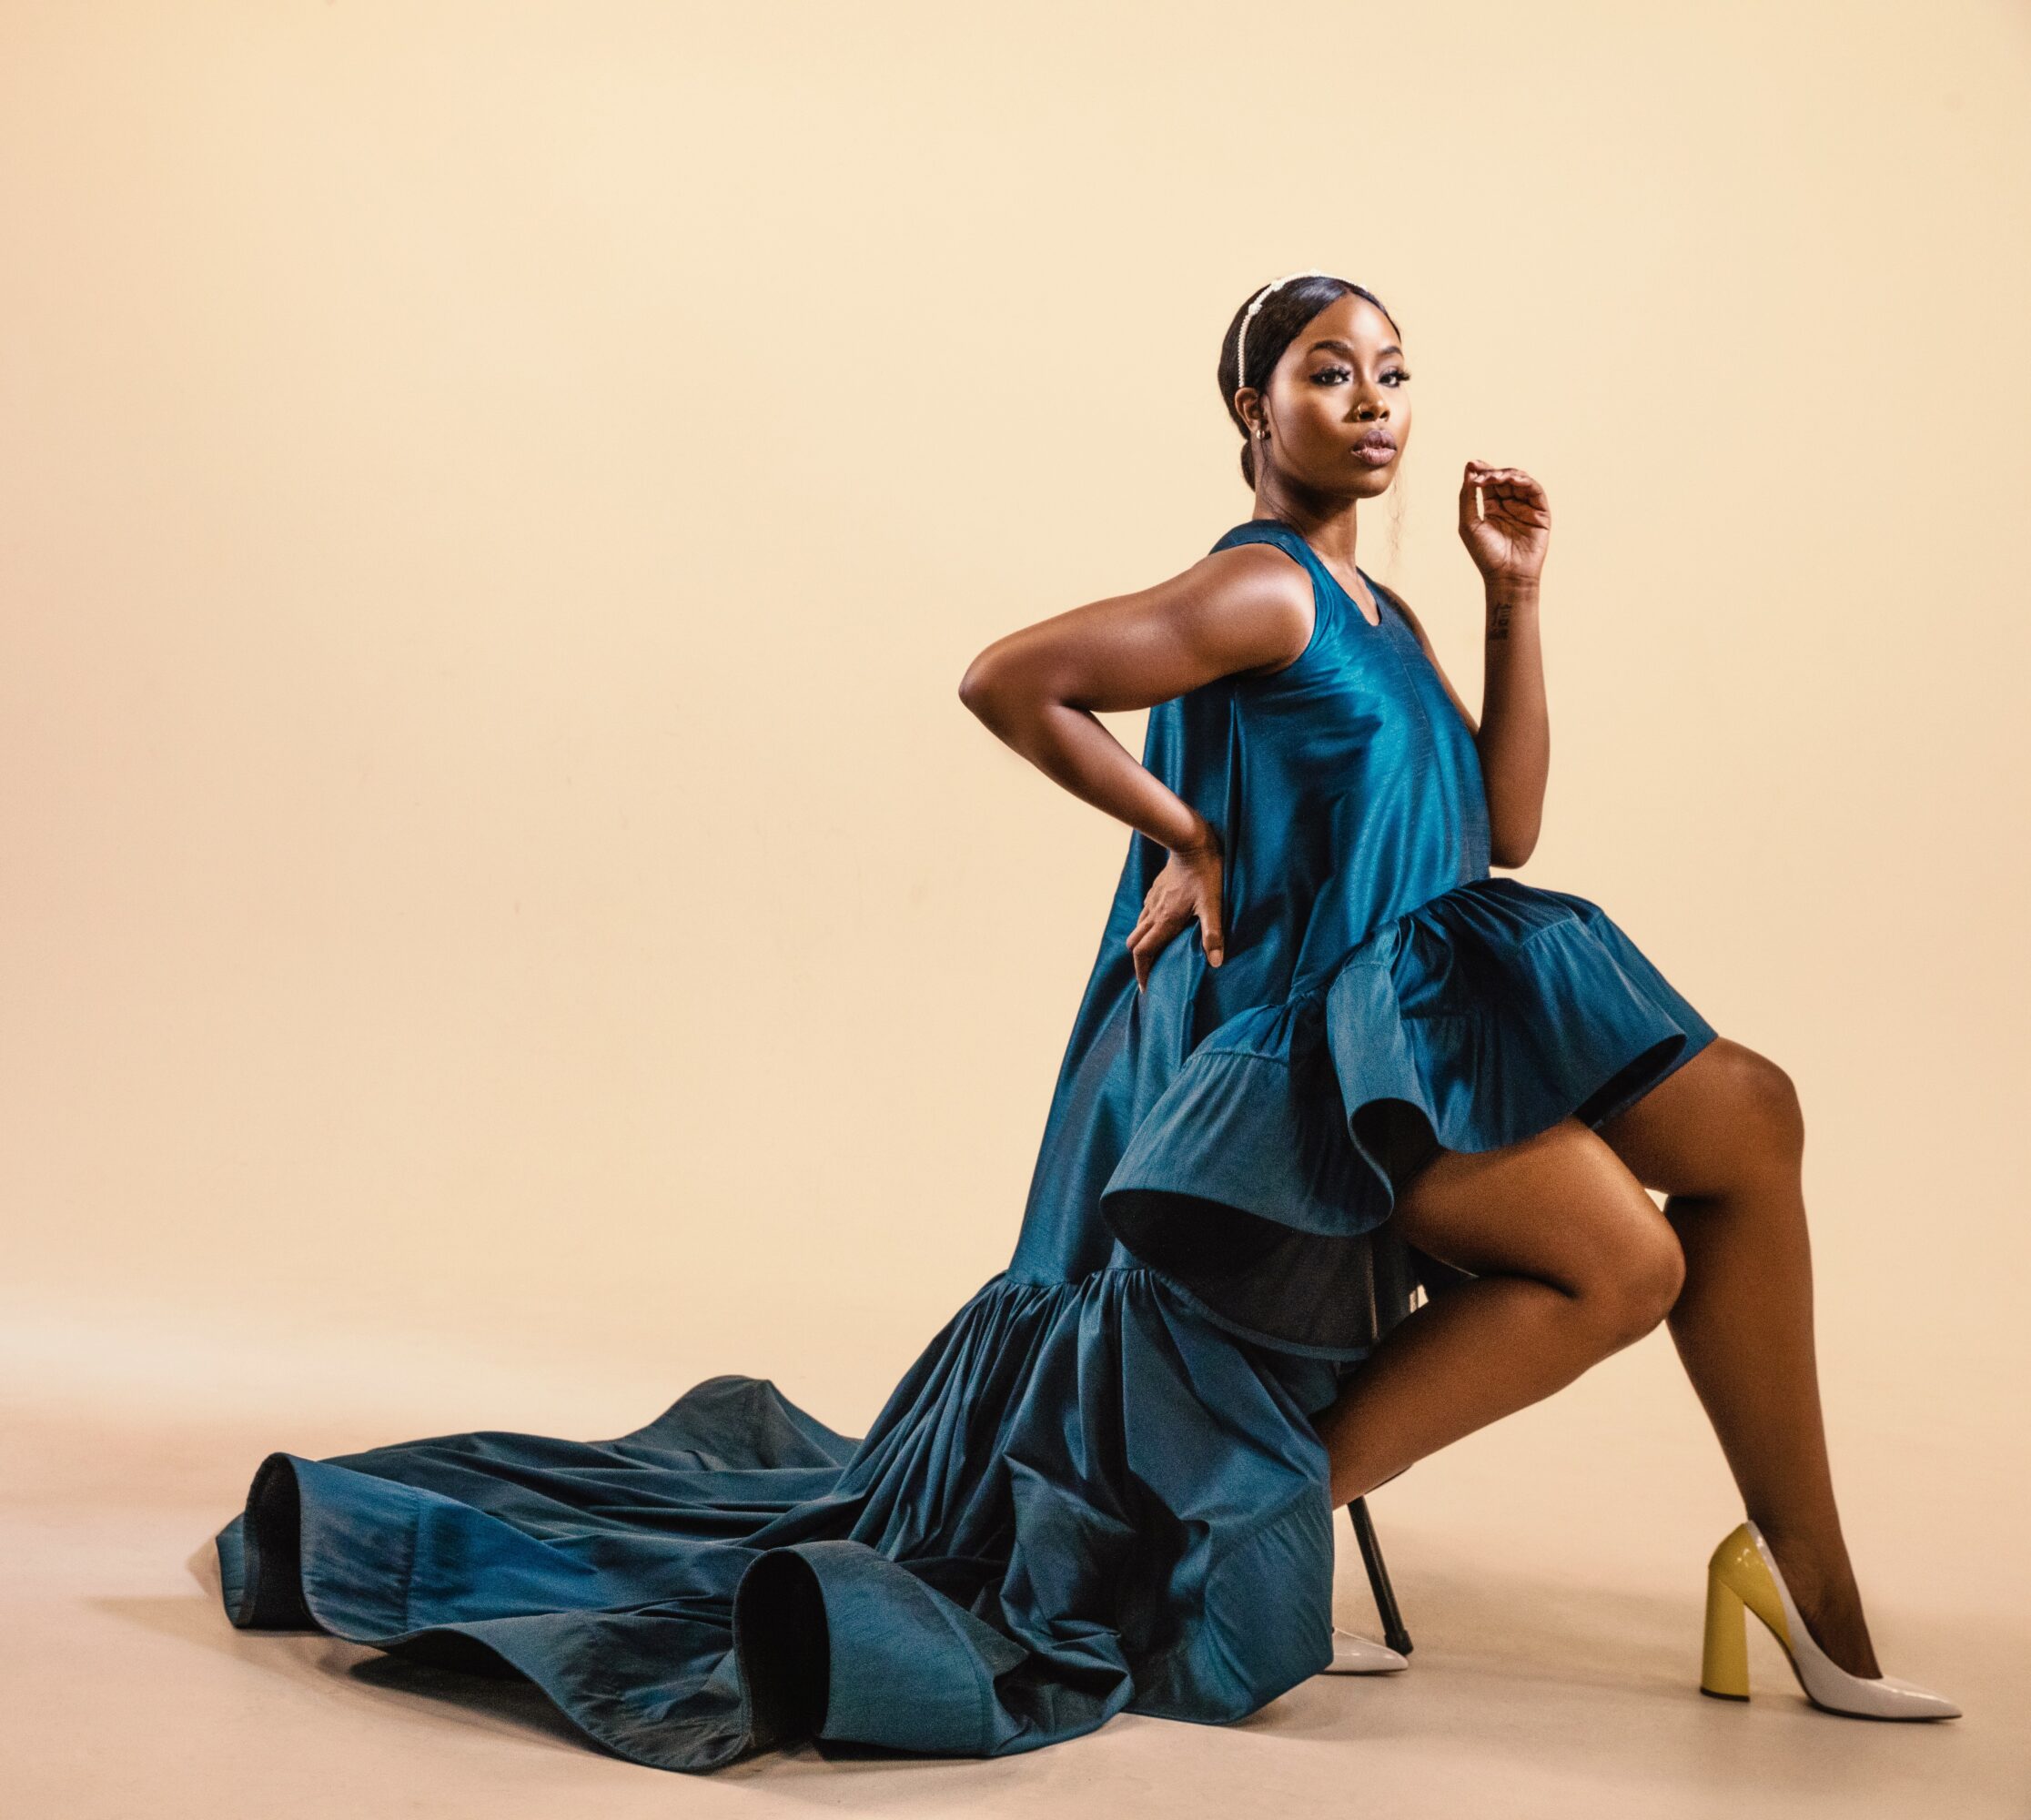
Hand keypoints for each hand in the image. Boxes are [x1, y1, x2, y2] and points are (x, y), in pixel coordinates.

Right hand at [1128, 831, 1224, 991]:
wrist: (1190, 843)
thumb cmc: (1205, 874)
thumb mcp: (1213, 905)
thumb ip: (1213, 934)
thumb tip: (1216, 963)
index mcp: (1165, 921)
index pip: (1143, 952)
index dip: (1142, 972)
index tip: (1146, 987)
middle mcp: (1154, 913)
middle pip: (1135, 944)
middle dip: (1140, 961)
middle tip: (1151, 974)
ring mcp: (1152, 901)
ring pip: (1139, 928)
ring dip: (1143, 944)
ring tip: (1156, 954)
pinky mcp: (1155, 891)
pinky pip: (1145, 914)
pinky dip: (1148, 927)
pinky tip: (1161, 927)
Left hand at [1459, 460, 1549, 589]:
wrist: (1506, 576)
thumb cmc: (1485, 554)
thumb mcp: (1468, 523)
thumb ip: (1467, 497)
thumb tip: (1469, 469)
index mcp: (1492, 508)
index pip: (1488, 483)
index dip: (1482, 471)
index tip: (1472, 464)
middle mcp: (1510, 506)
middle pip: (1503, 479)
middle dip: (1493, 473)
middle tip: (1482, 474)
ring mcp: (1526, 508)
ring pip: (1520, 481)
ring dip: (1507, 475)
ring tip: (1495, 477)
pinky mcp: (1541, 513)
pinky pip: (1535, 491)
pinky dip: (1525, 481)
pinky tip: (1512, 480)